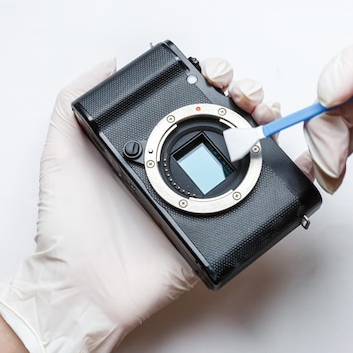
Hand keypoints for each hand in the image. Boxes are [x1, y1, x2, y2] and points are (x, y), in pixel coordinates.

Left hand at [0, 57, 279, 352]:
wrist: (85, 287)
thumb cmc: (68, 228)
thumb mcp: (59, 157)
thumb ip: (71, 105)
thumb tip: (107, 65)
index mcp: (153, 149)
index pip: (193, 104)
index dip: (212, 82)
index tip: (215, 75)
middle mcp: (182, 169)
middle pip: (228, 123)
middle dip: (247, 98)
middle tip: (246, 97)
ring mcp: (203, 198)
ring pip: (249, 154)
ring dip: (267, 126)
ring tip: (267, 117)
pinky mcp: (218, 228)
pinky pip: (260, 202)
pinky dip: (286, 178)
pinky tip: (292, 159)